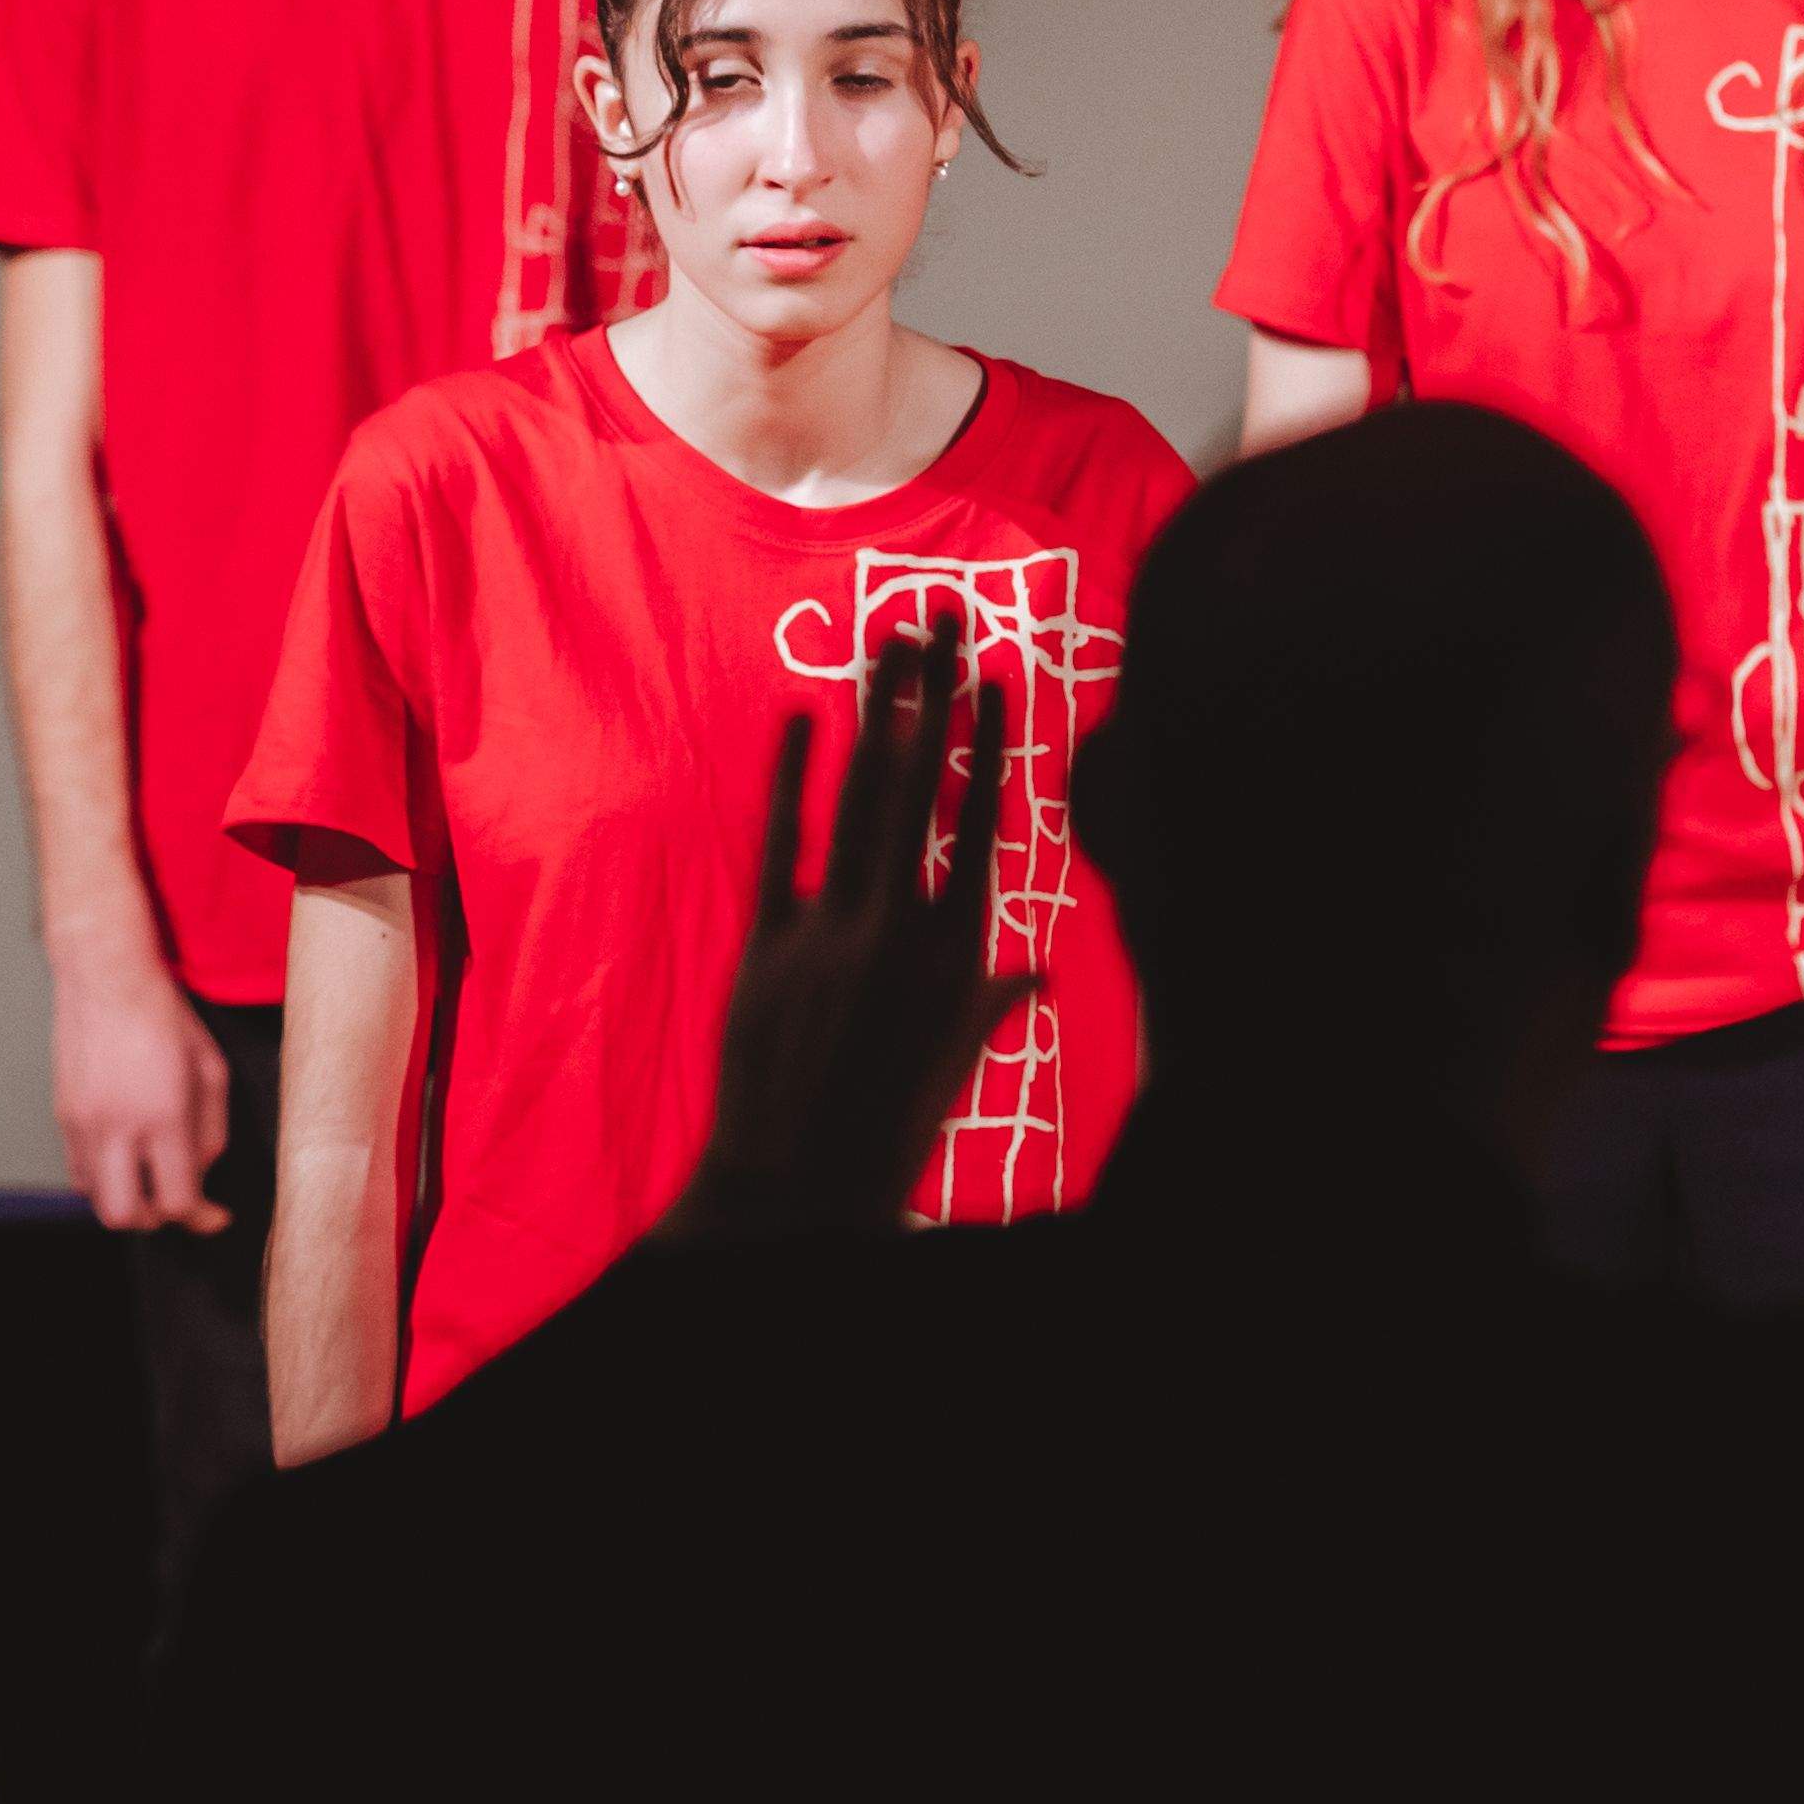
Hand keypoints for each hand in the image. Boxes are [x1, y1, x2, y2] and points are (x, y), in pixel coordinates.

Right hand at [53, 937, 229, 1231]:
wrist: (106, 977)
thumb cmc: (167, 1017)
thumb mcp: (211, 1071)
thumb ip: (211, 1132)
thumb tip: (202, 1176)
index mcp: (162, 1117)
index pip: (177, 1201)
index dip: (200, 1218)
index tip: (216, 1215)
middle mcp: (116, 1128)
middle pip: (127, 1216)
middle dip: (157, 1220)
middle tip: (179, 1201)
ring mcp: (81, 1124)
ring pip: (96, 1199)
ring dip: (127, 1199)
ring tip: (151, 1175)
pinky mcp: (62, 1115)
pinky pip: (78, 1171)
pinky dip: (103, 1178)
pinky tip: (125, 1156)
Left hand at [669, 619, 1030, 1241]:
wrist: (799, 1185)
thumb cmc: (891, 1128)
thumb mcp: (959, 1061)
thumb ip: (992, 1003)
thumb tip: (1036, 976)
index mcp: (957, 953)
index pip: (980, 823)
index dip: (988, 744)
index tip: (995, 677)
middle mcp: (897, 928)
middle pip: (919, 786)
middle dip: (931, 693)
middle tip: (938, 617)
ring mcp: (829, 930)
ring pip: (857, 800)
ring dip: (872, 715)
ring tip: (887, 648)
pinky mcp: (768, 945)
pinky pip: (781, 845)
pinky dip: (791, 781)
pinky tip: (801, 719)